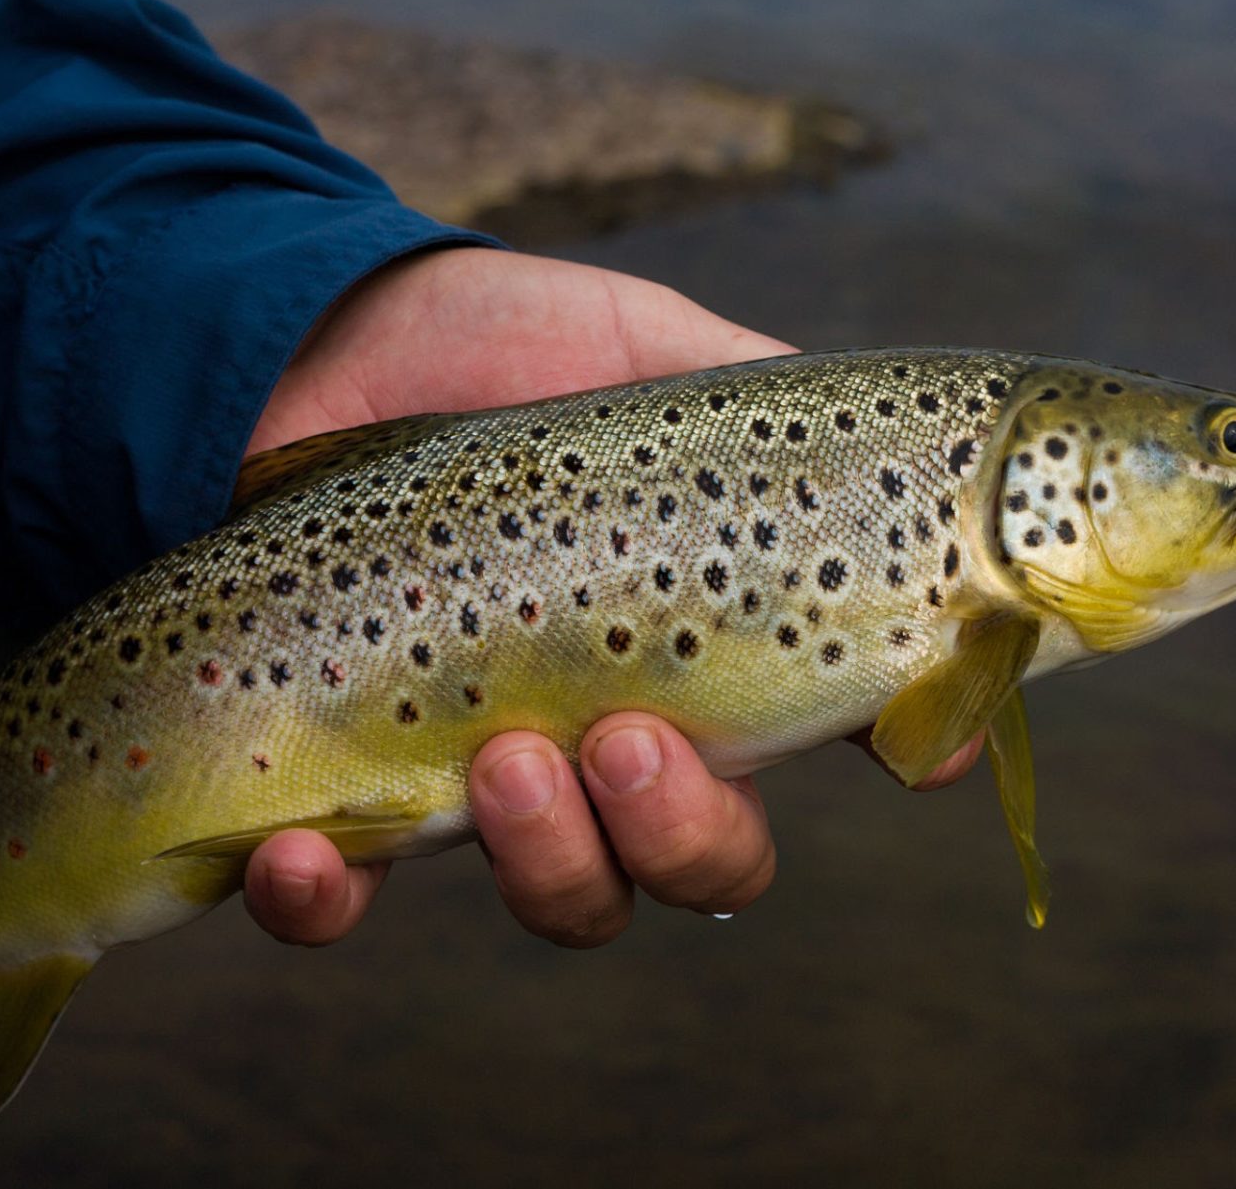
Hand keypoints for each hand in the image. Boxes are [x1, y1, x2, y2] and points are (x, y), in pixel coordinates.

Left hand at [240, 249, 981, 945]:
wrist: (322, 329)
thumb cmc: (506, 346)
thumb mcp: (664, 356)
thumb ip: (782, 415)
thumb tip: (930, 487)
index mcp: (692, 655)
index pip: (792, 765)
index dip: (876, 770)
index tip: (903, 751)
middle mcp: (599, 737)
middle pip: (691, 865)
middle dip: (682, 836)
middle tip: (628, 739)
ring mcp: (469, 768)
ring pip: (561, 898)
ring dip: (549, 860)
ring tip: (504, 758)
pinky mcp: (326, 777)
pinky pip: (332, 905)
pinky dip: (323, 903)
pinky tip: (305, 852)